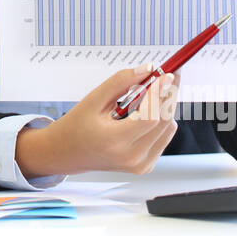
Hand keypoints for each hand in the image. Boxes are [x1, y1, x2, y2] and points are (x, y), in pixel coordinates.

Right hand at [15, 65, 179, 176]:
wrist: (68, 153)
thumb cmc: (77, 126)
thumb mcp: (93, 99)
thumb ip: (120, 82)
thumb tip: (147, 70)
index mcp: (114, 141)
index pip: (150, 117)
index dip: (160, 93)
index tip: (167, 74)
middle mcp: (131, 157)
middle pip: (164, 121)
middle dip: (166, 95)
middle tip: (164, 77)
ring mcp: (140, 165)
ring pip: (168, 128)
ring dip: (162, 108)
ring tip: (142, 101)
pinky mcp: (146, 166)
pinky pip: (164, 137)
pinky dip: (159, 122)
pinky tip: (142, 116)